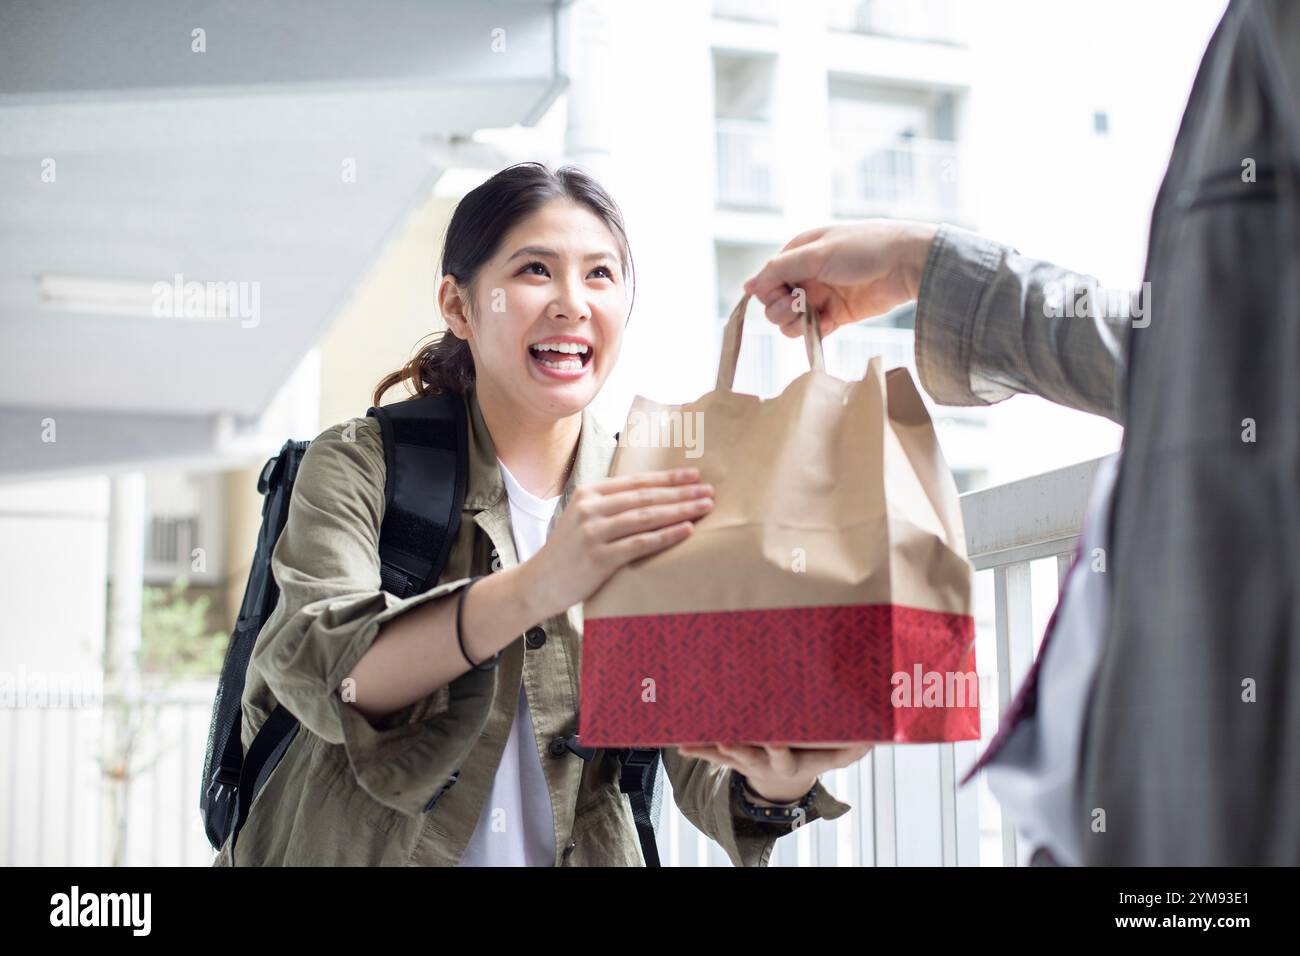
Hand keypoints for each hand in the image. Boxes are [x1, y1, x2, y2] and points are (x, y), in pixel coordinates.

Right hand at [523, 467, 713, 619]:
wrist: (541, 582)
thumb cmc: (570, 551)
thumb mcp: (584, 517)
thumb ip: (611, 505)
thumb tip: (654, 496)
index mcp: (588, 493)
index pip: (636, 481)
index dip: (668, 477)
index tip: (694, 474)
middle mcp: (590, 508)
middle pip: (645, 497)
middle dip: (681, 492)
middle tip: (709, 490)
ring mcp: (593, 532)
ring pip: (646, 517)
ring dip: (680, 510)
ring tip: (704, 507)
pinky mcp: (598, 557)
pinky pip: (640, 544)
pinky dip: (666, 535)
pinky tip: (687, 530)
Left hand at [675, 742, 873, 804]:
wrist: (783, 781)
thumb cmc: (813, 755)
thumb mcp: (833, 755)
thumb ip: (850, 749)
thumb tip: (876, 738)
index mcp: (789, 761)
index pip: (784, 755)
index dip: (779, 748)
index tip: (774, 737)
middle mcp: (764, 762)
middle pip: (749, 756)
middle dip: (737, 747)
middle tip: (725, 739)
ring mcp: (744, 761)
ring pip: (723, 755)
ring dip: (707, 749)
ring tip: (688, 743)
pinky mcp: (729, 757)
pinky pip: (709, 753)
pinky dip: (695, 747)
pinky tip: (679, 743)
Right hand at [743, 219, 938, 340]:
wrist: (907, 264)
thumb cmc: (864, 249)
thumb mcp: (817, 254)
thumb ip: (779, 270)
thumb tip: (747, 287)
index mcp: (799, 253)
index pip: (767, 279)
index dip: (769, 291)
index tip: (783, 294)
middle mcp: (807, 274)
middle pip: (775, 302)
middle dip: (780, 309)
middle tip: (797, 306)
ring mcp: (822, 295)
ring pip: (791, 320)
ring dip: (794, 323)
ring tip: (811, 318)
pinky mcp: (837, 315)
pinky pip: (813, 329)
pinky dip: (814, 331)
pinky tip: (827, 325)